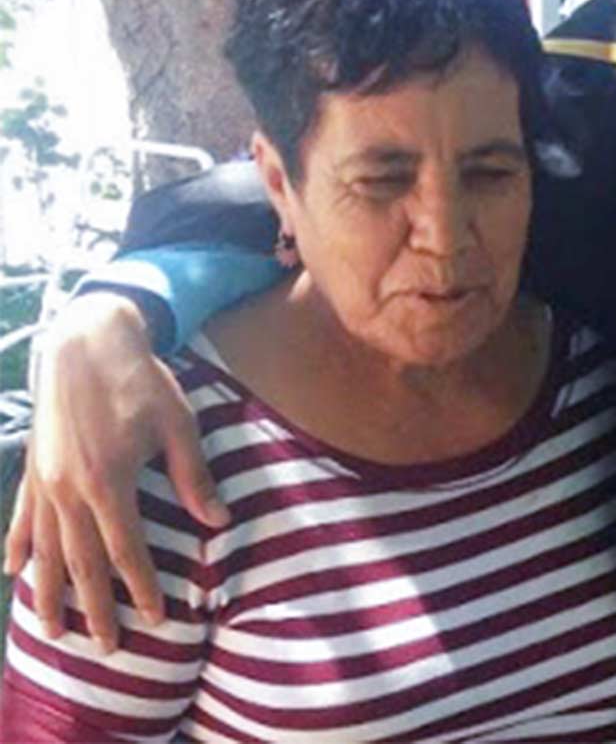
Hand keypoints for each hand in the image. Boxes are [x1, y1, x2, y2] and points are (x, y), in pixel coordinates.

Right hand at [3, 295, 227, 650]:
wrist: (86, 342)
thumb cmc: (141, 382)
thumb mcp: (178, 425)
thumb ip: (193, 476)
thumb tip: (219, 522)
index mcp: (109, 482)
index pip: (125, 551)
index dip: (140, 588)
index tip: (155, 619)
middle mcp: (68, 490)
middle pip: (81, 563)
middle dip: (94, 608)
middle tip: (105, 648)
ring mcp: (43, 482)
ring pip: (44, 551)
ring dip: (50, 593)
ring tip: (52, 633)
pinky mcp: (32, 469)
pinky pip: (21, 520)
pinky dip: (17, 549)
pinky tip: (12, 575)